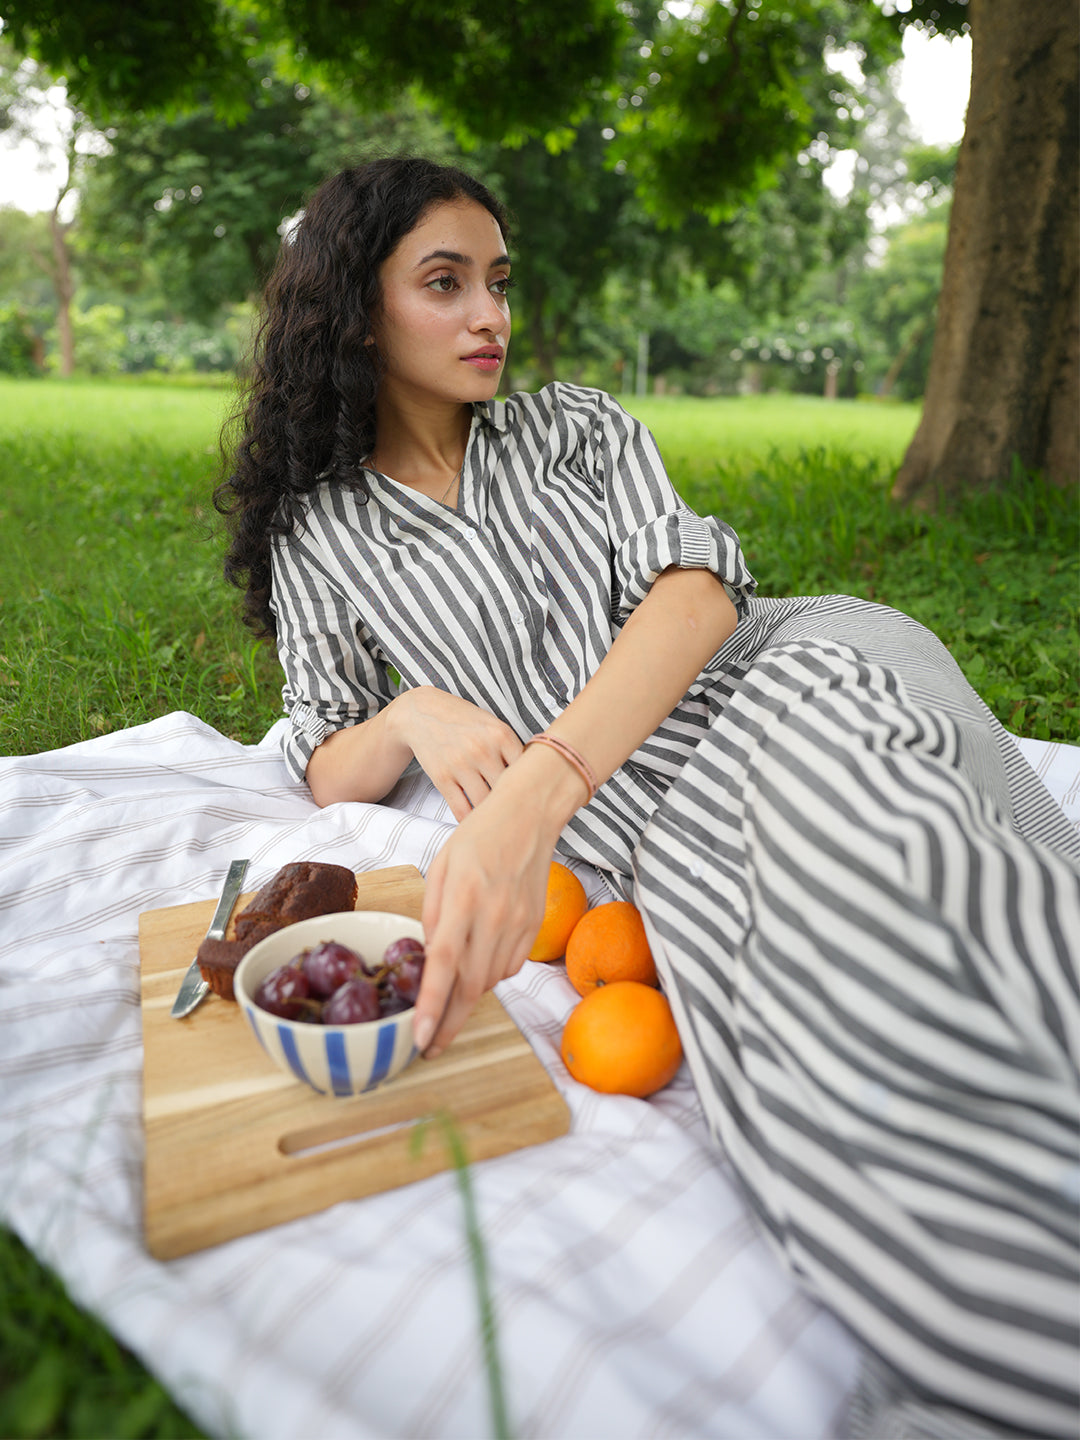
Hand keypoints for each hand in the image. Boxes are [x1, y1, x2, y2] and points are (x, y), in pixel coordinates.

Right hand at [395, 687, 523, 821]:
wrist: (422, 713)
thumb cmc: (463, 721)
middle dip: (515, 803)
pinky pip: (461, 809)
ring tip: (500, 822)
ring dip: (492, 814)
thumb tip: (534, 777)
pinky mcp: (442, 778)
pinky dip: (470, 820)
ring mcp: (461, 765)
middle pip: (508, 789)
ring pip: (486, 803)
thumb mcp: (492, 724)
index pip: (527, 770)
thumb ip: (512, 748)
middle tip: (521, 815)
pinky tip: (476, 822)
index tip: (534, 797)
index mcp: (501, 735)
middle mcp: (483, 750)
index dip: (532, 786)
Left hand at [413, 786, 558, 1056]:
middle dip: (450, 1023)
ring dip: (468, 996)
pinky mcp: (536, 927)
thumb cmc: (478, 837)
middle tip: (430, 1046)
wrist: (530, 816)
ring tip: (450, 998)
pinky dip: (490, 974)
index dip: (432, 1005)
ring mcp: (520, 924)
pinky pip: (510, 967)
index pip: (444, 963)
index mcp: (464, 898)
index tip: (420, 1037)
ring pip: (490, 980)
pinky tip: (479, 961)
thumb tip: (428, 959)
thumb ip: (432, 915)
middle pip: (470, 986)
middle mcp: (495, 916)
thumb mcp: (441, 867)